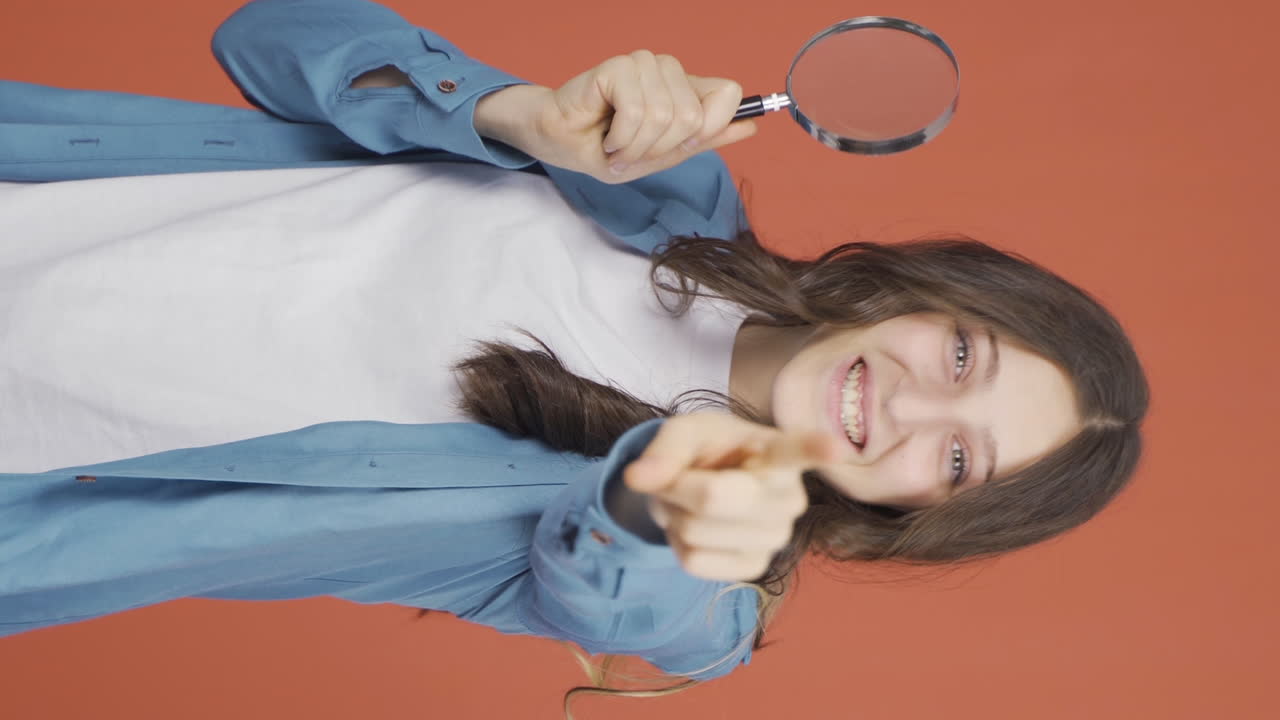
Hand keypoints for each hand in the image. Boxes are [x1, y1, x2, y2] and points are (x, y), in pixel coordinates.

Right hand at [515, 50, 758, 184]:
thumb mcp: (662, 155)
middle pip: (695, 116)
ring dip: (636, 146)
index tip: (680, 144)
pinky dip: (620, 137)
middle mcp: (668, 72)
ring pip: (665, 116)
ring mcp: (643, 65)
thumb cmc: (604, 147)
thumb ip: (705, 139)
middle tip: (633, 151)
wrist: (557, 142)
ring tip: (616, 144)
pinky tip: (606, 135)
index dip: (712, 126)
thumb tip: (753, 125)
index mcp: (684, 90)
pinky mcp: (619, 67)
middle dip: (660, 148)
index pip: (729, 93)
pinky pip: (638, 111)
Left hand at [623, 413, 850, 581]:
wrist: (704, 485)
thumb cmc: (704, 450)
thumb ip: (661, 450)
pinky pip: (694, 562)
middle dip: (676, 487)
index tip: (837, 448)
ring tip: (690, 501)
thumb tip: (638, 478)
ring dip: (674, 516)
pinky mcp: (755, 567)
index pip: (799, 450)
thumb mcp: (682, 433)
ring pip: (696, 532)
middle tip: (682, 477)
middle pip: (711, 498)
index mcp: (775, 451)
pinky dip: (677, 545)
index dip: (817, 449)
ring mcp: (777, 536)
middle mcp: (789, 496)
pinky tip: (696, 529)